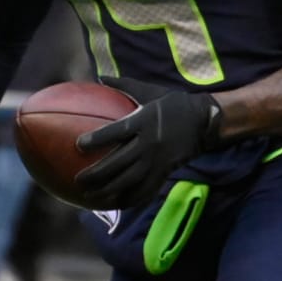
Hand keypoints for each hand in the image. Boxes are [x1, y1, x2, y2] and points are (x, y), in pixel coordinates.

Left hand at [75, 77, 222, 207]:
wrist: (203, 121)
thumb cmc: (173, 104)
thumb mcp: (150, 91)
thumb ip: (125, 85)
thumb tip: (100, 76)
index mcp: (143, 121)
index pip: (116, 132)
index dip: (96, 139)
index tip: (78, 145)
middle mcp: (149, 142)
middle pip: (118, 162)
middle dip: (96, 174)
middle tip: (78, 181)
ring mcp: (157, 160)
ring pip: (129, 180)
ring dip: (108, 190)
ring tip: (90, 197)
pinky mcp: (165, 171)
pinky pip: (146, 189)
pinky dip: (130, 198)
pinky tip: (115, 204)